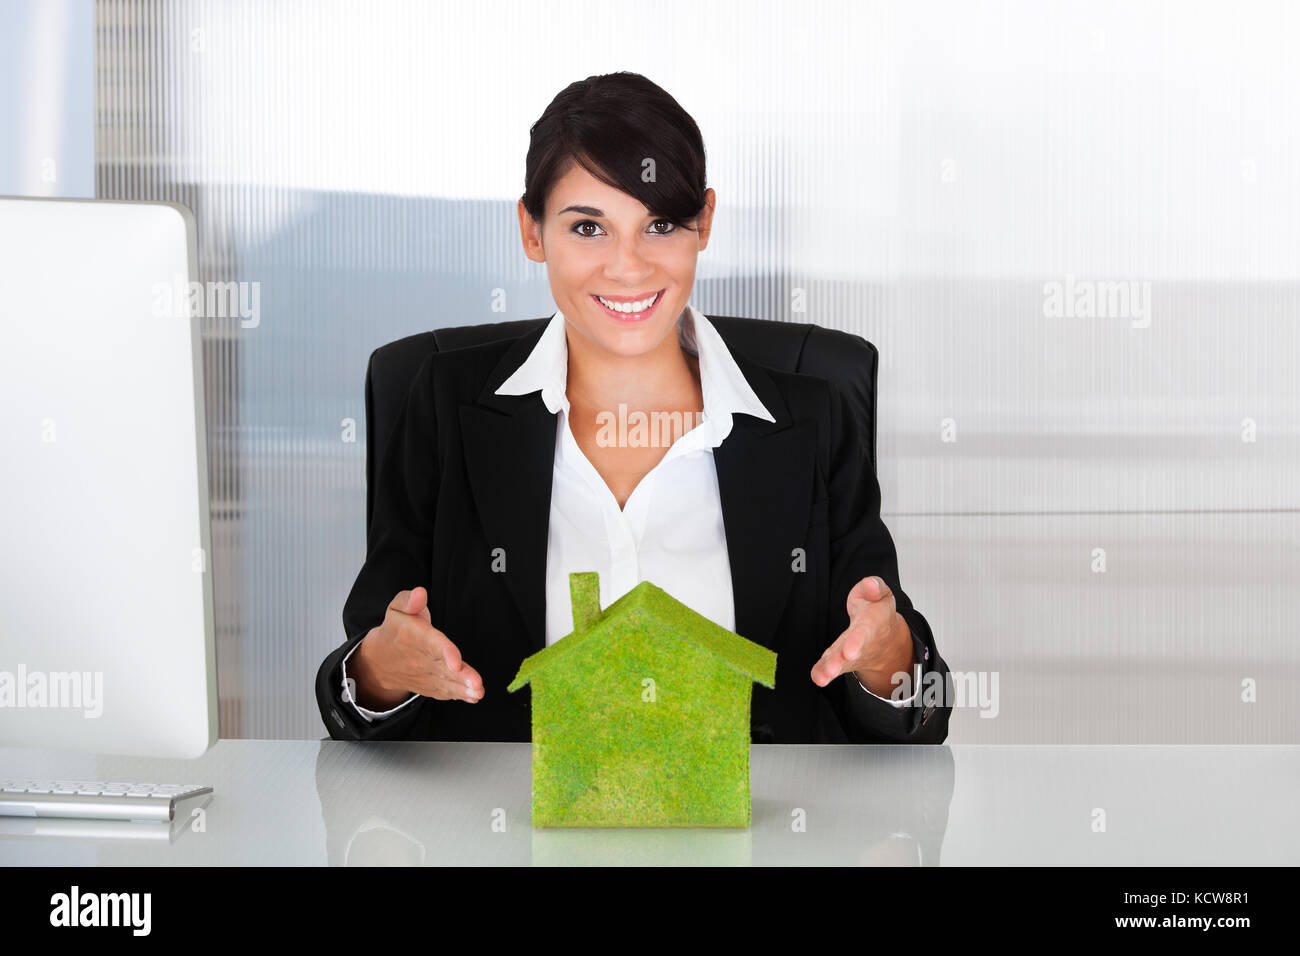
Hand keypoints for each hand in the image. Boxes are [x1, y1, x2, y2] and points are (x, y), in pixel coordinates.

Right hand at [351, 587, 484, 706]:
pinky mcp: (429, 685)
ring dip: (463, 689)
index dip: (445, 653)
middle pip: (443, 668)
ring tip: (478, 692)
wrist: (380, 661)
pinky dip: (458, 695)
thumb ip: (409, 600)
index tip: (456, 662)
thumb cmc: (395, 629)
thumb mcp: (396, 609)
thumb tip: (420, 593)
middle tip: (477, 684)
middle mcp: (420, 659)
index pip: (432, 644)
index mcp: (414, 637)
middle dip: (461, 677)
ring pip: (446, 683)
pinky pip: (443, 691)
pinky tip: (473, 696)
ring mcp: (425, 675)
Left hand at [810, 576, 913, 696]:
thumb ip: (875, 587)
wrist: (885, 639)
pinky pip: (829, 666)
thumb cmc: (878, 612)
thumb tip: (870, 583)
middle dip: (842, 659)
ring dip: (831, 668)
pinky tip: (817, 677)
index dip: (856, 642)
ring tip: (823, 675)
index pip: (864, 632)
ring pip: (841, 662)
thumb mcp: (881, 594)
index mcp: (872, 624)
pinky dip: (823, 672)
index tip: (849, 652)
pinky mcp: (839, 658)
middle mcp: (861, 642)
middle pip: (851, 651)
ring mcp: (849, 652)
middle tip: (832, 668)